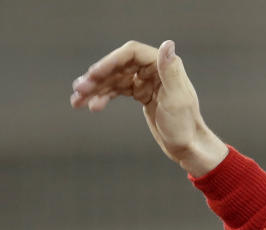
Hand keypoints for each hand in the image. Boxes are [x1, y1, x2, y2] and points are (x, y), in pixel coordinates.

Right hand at [70, 40, 227, 175]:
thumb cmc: (185, 126)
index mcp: (163, 66)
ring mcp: (145, 82)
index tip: (93, 74)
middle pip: (118, 65)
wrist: (188, 147)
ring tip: (77, 100)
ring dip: (95, 88)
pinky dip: (103, 97)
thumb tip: (167, 45)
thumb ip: (171, 72)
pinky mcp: (140, 94)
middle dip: (97, 77)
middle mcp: (154, 69)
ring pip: (114, 79)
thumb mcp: (177, 99)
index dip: (110, 61)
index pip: (131, 54)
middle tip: (79, 89)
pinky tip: (92, 106)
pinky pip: (117, 91)